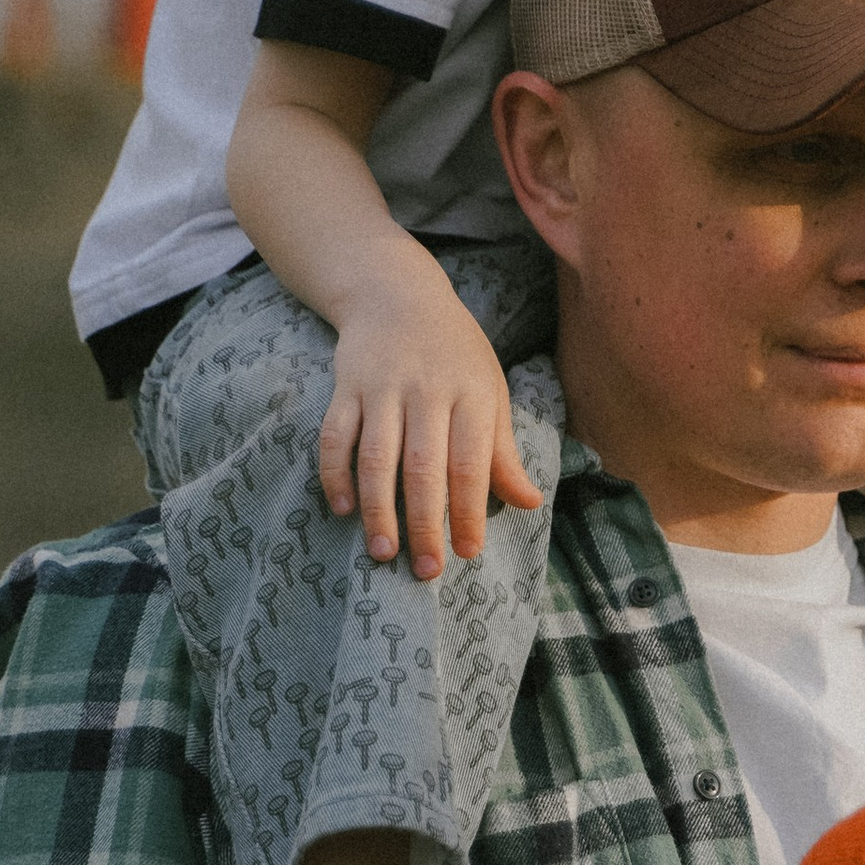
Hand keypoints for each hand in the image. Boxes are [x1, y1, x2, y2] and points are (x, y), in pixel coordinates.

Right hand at [318, 247, 545, 580]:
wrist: (397, 294)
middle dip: (424, 523)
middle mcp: (425, 390)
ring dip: (377, 509)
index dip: (469, 511)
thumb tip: (529, 502)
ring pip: (375, 457)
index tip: (467, 552)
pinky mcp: (345, 387)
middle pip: (423, 467)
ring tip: (383, 552)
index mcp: (470, 394)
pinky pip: (334, 437)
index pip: (470, 463)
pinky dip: (335, 475)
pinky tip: (343, 510)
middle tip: (426, 569)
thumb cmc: (454, 354)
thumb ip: (502, 451)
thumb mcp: (490, 392)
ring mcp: (381, 387)